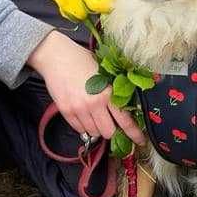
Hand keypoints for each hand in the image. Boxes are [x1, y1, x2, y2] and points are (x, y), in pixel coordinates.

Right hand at [28, 31, 144, 144]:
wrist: (57, 56)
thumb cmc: (82, 60)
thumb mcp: (104, 73)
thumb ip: (113, 91)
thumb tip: (126, 107)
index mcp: (108, 93)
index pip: (125, 120)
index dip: (134, 134)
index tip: (140, 141)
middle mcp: (94, 103)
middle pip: (108, 132)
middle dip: (111, 130)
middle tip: (111, 123)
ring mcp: (79, 109)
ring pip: (93, 132)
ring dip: (97, 128)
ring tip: (94, 115)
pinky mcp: (65, 111)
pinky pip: (79, 129)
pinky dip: (83, 126)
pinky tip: (84, 114)